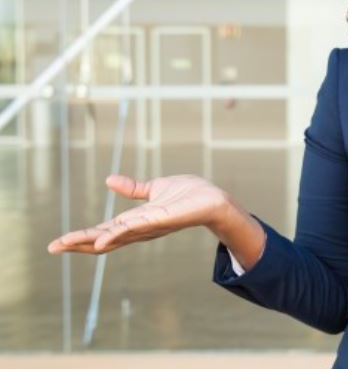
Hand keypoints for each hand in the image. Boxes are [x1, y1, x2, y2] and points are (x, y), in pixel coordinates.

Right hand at [47, 174, 233, 254]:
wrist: (214, 199)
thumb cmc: (189, 195)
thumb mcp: (154, 188)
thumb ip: (133, 189)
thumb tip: (109, 180)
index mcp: (135, 221)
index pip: (102, 231)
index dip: (81, 237)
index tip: (58, 242)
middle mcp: (139, 228)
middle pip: (103, 240)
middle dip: (78, 244)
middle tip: (52, 248)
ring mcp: (149, 227)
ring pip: (115, 237)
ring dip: (90, 241)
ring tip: (67, 244)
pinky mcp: (161, 221)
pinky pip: (136, 228)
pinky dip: (118, 233)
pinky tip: (101, 240)